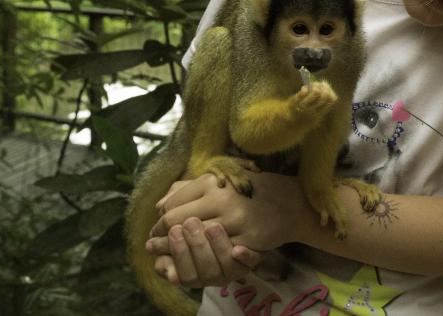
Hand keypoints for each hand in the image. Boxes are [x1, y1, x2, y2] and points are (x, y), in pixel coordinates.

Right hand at [146, 217, 263, 286]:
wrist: (250, 205)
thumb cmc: (211, 206)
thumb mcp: (190, 207)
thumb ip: (173, 213)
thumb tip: (157, 218)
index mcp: (193, 266)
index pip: (182, 273)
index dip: (175, 254)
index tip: (172, 232)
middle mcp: (212, 272)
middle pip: (201, 273)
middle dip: (193, 249)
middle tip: (188, 225)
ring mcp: (233, 267)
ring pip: (223, 270)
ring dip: (216, 249)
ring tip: (212, 227)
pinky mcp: (254, 257)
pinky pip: (251, 264)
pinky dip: (245, 258)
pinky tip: (239, 250)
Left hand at [148, 171, 306, 253]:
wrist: (288, 201)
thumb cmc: (248, 190)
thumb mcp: (218, 180)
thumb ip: (187, 190)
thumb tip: (159, 206)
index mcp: (211, 183)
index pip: (173, 206)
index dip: (160, 221)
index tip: (155, 231)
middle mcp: (222, 200)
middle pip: (180, 223)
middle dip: (163, 238)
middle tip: (154, 246)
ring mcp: (236, 220)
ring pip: (196, 240)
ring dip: (179, 251)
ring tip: (168, 256)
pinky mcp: (247, 238)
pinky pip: (218, 253)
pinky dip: (204, 259)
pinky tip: (197, 261)